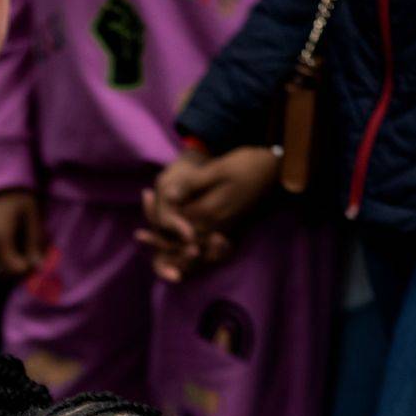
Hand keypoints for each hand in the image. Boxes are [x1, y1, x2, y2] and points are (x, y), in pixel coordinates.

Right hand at [0, 190, 45, 278]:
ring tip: (22, 246)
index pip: (12, 268)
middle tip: (31, 256)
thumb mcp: (31, 215)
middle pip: (0, 268)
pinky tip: (11, 238)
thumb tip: (39, 266)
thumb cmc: (18, 191)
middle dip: (16, 266)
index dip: (26, 268)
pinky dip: (0, 251)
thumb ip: (35, 242)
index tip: (37, 259)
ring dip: (7, 259)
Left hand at [140, 146, 266, 280]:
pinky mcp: (227, 228)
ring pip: (193, 249)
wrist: (274, 170)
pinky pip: (206, 247)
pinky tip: (182, 246)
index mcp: (209, 211)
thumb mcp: (219, 169)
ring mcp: (221, 228)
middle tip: (140, 239)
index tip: (141, 232)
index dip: (157, 229)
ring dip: (174, 251)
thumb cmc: (247, 165)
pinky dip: (191, 250)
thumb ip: (192, 184)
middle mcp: (214, 225)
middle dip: (161, 247)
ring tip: (155, 248)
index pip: (176, 228)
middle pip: (182, 244)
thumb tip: (167, 193)